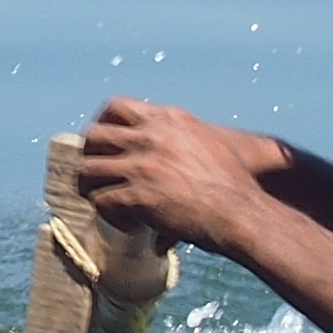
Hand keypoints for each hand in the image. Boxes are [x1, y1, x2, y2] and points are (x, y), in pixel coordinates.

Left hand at [75, 99, 289, 246]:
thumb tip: (169, 165)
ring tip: (112, 205)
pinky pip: (103, 202)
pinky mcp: (139, 196)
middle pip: (93, 136)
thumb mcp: (209, 144)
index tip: (103, 145)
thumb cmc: (235, 182)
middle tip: (99, 178)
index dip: (101, 124)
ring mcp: (142, 166)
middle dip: (90, 157)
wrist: (243, 210)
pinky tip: (131, 226)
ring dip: (95, 190)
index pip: (115, 106)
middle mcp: (150, 138)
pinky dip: (111, 216)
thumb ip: (182, 144)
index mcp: (167, 119)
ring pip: (89, 171)